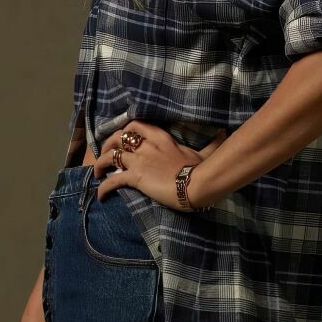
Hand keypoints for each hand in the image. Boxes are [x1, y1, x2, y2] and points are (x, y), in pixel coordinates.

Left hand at [91, 121, 228, 209]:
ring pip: (111, 156)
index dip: (125, 130)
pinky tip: (100, 196)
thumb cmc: (201, 169)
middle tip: (105, 153)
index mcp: (161, 138)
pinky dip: (103, 188)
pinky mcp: (136, 178)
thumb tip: (224, 133)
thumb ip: (211, 143)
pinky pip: (113, 180)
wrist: (196, 185)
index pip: (136, 125)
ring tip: (97, 173)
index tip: (122, 137)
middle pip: (118, 137)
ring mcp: (140, 161)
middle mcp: (147, 146)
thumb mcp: (205, 153)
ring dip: (101, 164)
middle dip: (108, 144)